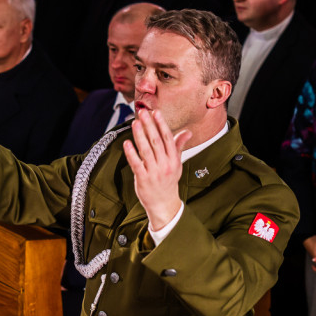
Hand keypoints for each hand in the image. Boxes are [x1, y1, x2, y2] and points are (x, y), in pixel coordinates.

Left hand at [122, 109, 189, 231]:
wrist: (163, 203)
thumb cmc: (168, 181)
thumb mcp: (176, 164)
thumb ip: (179, 146)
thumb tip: (188, 132)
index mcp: (173, 159)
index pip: (168, 138)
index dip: (161, 125)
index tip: (156, 113)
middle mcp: (165, 164)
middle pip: (156, 141)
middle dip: (149, 125)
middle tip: (142, 113)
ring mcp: (154, 172)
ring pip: (146, 150)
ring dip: (140, 135)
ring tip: (135, 123)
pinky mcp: (143, 178)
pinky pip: (136, 164)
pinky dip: (131, 153)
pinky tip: (127, 143)